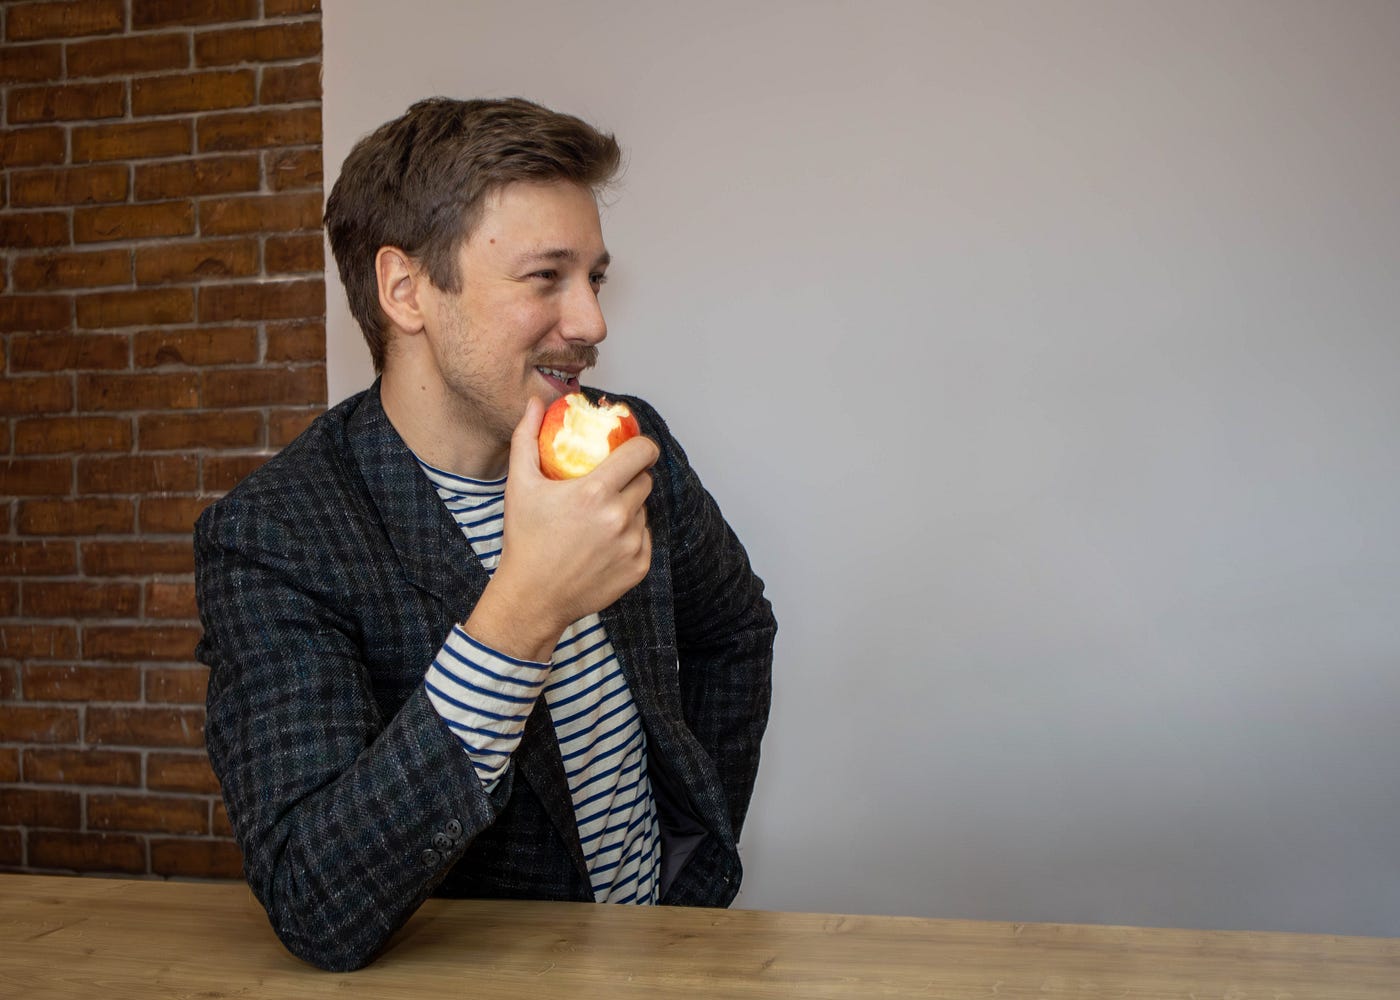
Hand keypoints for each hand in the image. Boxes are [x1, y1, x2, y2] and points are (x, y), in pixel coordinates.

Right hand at [464, 397, 658, 660]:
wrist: (533, 597)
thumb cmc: (525, 539)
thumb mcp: (519, 485)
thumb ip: (527, 438)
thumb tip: (535, 403)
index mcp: (594, 492)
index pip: (641, 453)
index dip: (642, 446)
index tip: (634, 448)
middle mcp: (618, 517)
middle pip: (644, 480)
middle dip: (630, 477)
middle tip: (608, 484)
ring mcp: (632, 544)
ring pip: (644, 509)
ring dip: (629, 507)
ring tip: (599, 517)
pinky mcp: (639, 567)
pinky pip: (645, 537)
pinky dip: (631, 535)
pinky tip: (605, 542)